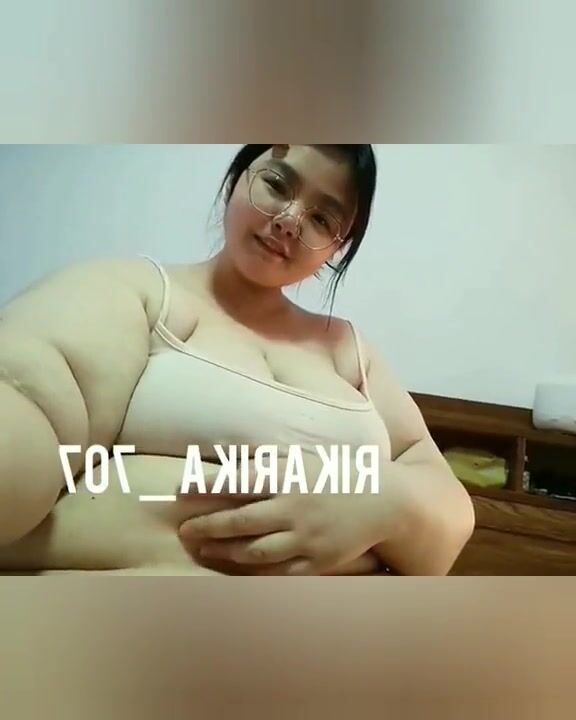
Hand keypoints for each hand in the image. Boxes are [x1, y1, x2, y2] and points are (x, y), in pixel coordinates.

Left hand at [177, 451, 385, 574]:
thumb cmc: (341, 473)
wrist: (385, 501)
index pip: (236, 481)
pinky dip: (253, 569)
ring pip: (253, 551)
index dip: (204, 486)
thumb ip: (270, 458)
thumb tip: (232, 455)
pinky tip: (235, 564)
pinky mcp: (316, 562)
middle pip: (239, 521)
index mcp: (290, 478)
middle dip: (205, 525)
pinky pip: (277, 570)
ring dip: (222, 550)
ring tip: (202, 547)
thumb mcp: (306, 457)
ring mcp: (304, 539)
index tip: (179, 489)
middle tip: (183, 529)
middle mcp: (293, 509)